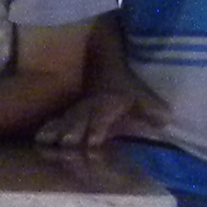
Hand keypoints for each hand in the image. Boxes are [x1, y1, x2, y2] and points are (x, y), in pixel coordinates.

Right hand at [38, 76, 158, 150]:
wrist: (103, 61)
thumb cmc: (124, 85)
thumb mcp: (142, 95)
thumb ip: (152, 109)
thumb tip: (166, 120)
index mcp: (108, 104)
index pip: (101, 117)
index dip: (98, 128)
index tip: (93, 141)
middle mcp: (90, 108)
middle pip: (79, 120)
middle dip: (73, 133)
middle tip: (67, 145)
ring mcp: (77, 110)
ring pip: (65, 120)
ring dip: (57, 132)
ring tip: (45, 143)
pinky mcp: (69, 112)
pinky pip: (57, 120)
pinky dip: (49, 128)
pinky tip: (40, 139)